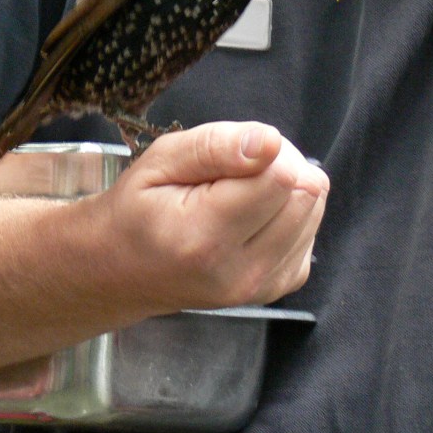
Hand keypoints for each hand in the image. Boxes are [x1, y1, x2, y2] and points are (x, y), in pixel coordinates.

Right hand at [97, 121, 328, 312]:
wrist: (119, 270)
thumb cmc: (136, 209)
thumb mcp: (159, 160)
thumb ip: (216, 146)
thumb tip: (270, 142)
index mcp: (204, 237)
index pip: (281, 178)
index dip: (264, 151)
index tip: (230, 157)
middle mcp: (238, 271)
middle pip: (305, 194)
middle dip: (280, 166)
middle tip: (236, 171)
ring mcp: (259, 286)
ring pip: (313, 212)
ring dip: (286, 190)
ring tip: (239, 193)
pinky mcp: (273, 289)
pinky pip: (309, 234)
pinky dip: (288, 216)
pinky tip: (251, 216)